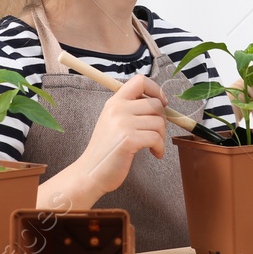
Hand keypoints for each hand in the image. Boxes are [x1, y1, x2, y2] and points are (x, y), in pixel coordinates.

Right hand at [70, 75, 169, 198]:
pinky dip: (160, 147)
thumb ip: (131, 109)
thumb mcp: (114, 122)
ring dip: (161, 136)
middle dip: (162, 120)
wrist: (90, 173)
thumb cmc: (107, 149)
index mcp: (114, 102)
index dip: (156, 89)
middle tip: (156, 134)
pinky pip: (156, 138)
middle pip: (156, 104)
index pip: (139, 81)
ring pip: (159, 122)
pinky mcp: (128, 140)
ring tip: (153, 145)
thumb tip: (160, 102)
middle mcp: (117, 109)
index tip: (162, 103)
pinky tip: (155, 153)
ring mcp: (122, 124)